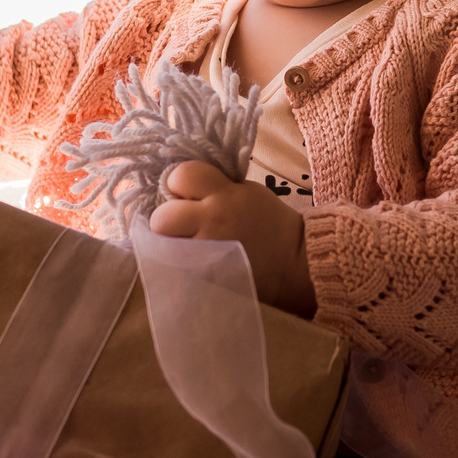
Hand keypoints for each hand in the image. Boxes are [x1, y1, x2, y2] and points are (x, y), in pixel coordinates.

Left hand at [148, 160, 317, 315]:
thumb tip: (176, 192)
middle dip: (168, 219)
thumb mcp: (244, 192)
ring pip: (163, 249)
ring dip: (170, 245)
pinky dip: (178, 267)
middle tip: (183, 226)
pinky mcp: (207, 281)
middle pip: (162, 217)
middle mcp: (213, 222)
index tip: (187, 195)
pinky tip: (193, 265)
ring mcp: (208, 255)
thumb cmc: (267, 223)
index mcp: (225, 195)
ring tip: (188, 246)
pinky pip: (176, 272)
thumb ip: (212, 188)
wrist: (295, 263)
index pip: (181, 176)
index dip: (179, 184)